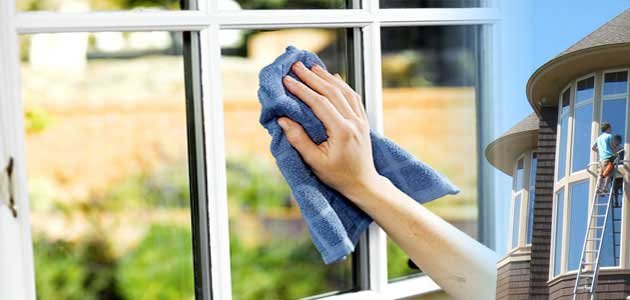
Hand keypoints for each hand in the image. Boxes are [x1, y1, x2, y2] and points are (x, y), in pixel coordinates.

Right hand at [277, 61, 380, 200]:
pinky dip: (342, 85)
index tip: (287, 80)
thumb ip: (299, 140)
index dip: (302, 90)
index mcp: (342, 131)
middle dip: (312, 77)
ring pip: (344, 91)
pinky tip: (333, 77)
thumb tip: (284, 119)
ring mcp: (361, 120)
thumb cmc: (337, 176)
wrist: (363, 183)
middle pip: (332, 92)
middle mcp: (354, 121)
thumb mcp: (314, 162)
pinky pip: (353, 97)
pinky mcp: (363, 121)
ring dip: (327, 77)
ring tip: (312, 67)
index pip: (319, 103)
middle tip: (296, 66)